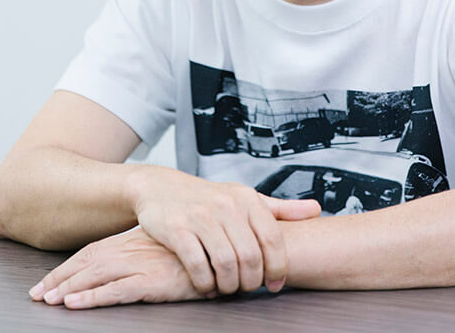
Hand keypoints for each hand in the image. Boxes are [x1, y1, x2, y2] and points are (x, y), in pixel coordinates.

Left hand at [29, 227, 203, 307]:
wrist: (219, 243)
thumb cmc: (193, 246)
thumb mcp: (162, 245)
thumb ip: (141, 251)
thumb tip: (121, 263)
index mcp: (131, 241)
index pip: (91, 253)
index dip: (67, 268)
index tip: (47, 281)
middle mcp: (131, 250)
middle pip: (86, 263)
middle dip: (59, 279)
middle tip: (37, 294)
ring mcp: (141, 264)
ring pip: (95, 276)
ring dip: (69, 289)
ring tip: (49, 301)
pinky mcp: (153, 281)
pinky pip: (116, 291)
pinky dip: (93, 298)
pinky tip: (76, 305)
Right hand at [131, 166, 320, 295]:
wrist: (161, 188)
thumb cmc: (208, 197)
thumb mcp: (245, 197)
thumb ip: (280, 208)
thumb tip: (316, 210)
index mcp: (246, 198)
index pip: (273, 239)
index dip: (277, 268)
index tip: (275, 283)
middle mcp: (226, 205)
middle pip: (250, 257)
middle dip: (251, 282)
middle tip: (247, 288)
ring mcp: (200, 216)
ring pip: (226, 263)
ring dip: (229, 285)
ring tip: (227, 287)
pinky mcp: (177, 229)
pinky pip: (197, 265)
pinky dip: (205, 283)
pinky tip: (206, 284)